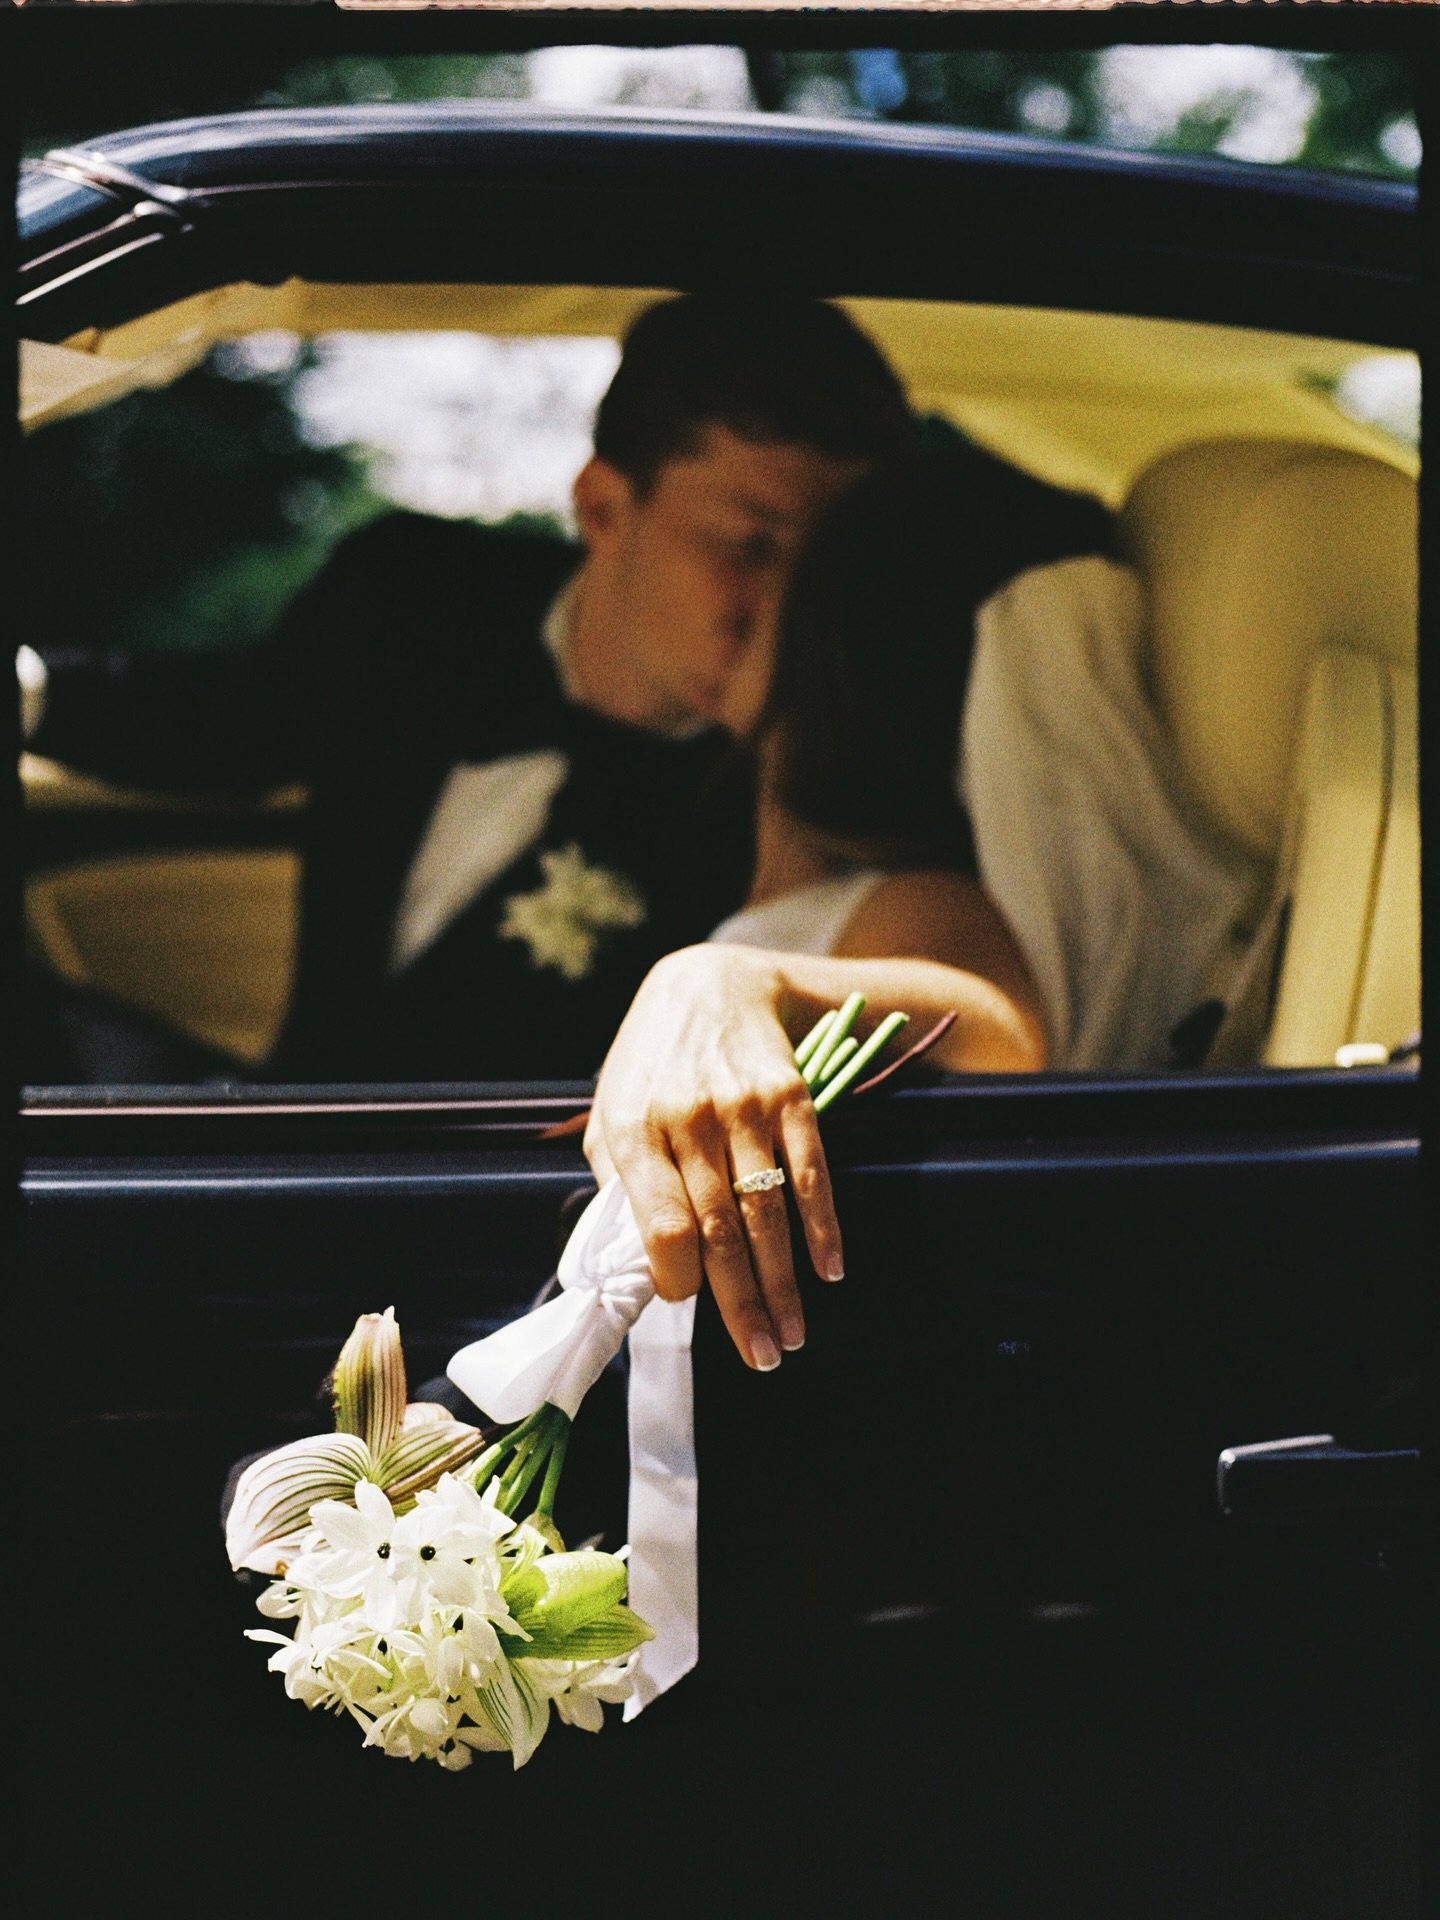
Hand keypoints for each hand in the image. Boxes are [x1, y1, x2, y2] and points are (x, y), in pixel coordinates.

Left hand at [584, 945, 844, 1371]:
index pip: (662, 1225)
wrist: (710, 983)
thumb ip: (615, 1180)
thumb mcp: (610, 1108)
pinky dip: (823, 1227)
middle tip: (763, 1357)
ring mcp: (744, 1107)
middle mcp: (689, 1119)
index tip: (689, 1307)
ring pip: (767, 1213)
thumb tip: (631, 1261)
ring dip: (784, 1282)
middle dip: (742, 1304)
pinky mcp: (792, 1097)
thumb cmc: (651, 1061)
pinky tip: (829, 1269)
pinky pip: (811, 1173)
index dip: (678, 1278)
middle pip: (719, 1232)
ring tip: (792, 1334)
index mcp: (633, 1128)